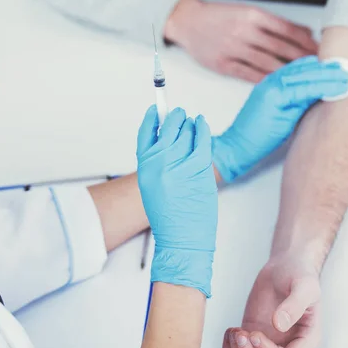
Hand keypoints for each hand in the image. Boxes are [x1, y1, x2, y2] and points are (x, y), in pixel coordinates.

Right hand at [137, 106, 217, 296]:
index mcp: (144, 168)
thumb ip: (158, 164)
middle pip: (167, 127)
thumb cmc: (170, 217)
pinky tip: (202, 124)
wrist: (181, 240)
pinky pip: (202, 140)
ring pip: (186, 131)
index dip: (151, 117)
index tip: (156, 108)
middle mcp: (159, 163)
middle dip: (175, 117)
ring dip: (191, 125)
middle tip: (181, 114)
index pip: (145, 133)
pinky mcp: (198, 168)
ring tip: (193, 124)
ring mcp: (178, 164)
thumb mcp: (153, 188)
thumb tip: (170, 139)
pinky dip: (203, 129)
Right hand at [164, 0, 317, 81]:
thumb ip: (273, 24)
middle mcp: (244, 32)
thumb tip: (302, 32)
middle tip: (318, 67)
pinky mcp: (224, 64)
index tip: (319, 49)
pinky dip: (265, 80)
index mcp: (252, 15)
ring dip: (287, 71)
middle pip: (280, 47)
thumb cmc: (218, 18)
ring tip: (302, 78)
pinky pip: (249, 74)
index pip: (286, 29)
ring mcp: (233, 49)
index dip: (305, 41)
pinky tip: (278, 85)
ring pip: (266, 62)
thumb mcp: (246, 12)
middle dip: (301, 58)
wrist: (187, 23)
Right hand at [212, 55, 347, 181]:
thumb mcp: (282, 115)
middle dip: (330, 68)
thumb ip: (298, 102)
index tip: (342, 70)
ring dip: (331, 75)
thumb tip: (321, 98)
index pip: (301, 68)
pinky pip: (304, 88)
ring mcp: (271, 87)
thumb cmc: (257, 137)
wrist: (236, 148)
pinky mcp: (273, 97)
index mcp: (272, 83)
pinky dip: (324, 86)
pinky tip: (339, 87)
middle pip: (306, 67)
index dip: (323, 68)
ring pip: (307, 75)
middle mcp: (271, 80)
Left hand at [223, 260, 321, 347]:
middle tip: (242, 335)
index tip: (255, 334)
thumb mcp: (304, 285)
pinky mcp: (253, 337)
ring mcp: (269, 344)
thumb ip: (294, 304)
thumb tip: (279, 324)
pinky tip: (231, 330)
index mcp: (306, 339)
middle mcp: (288, 346)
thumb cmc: (299, 274)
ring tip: (236, 331)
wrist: (285, 267)